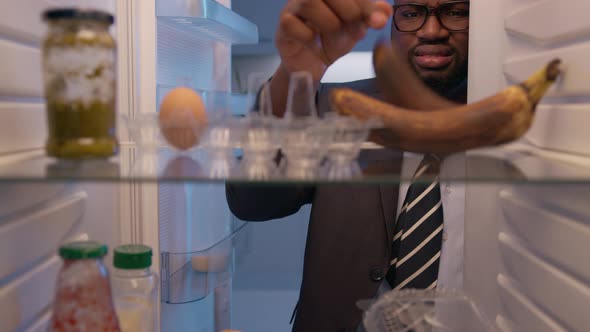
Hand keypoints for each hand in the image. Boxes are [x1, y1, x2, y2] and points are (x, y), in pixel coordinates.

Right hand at [275, 0, 391, 81]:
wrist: (311, 64)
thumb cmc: (331, 40)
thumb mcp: (356, 30)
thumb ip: (370, 18)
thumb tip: (386, 11)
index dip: (365, 4)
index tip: (378, 22)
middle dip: (349, 11)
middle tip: (356, 31)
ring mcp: (293, 7)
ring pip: (309, 2)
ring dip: (329, 23)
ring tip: (335, 38)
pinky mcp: (283, 25)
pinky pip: (292, 24)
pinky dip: (309, 38)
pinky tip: (317, 47)